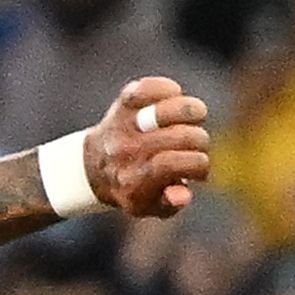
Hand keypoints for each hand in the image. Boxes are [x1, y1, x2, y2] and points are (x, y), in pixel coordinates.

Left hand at [81, 77, 213, 218]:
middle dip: (200, 141)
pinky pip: (148, 87)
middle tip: (197, 144)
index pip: (175, 164)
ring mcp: (123, 125)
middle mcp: (126, 152)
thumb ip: (169, 204)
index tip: (201, 168)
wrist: (94, 167)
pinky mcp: (123, 102)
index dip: (199, 165)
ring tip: (196, 116)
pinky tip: (175, 98)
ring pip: (168, 109)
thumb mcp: (149, 206)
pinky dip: (168, 89)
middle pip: (181, 136)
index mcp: (134, 180)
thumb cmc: (133, 187)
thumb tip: (184, 194)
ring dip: (193, 110)